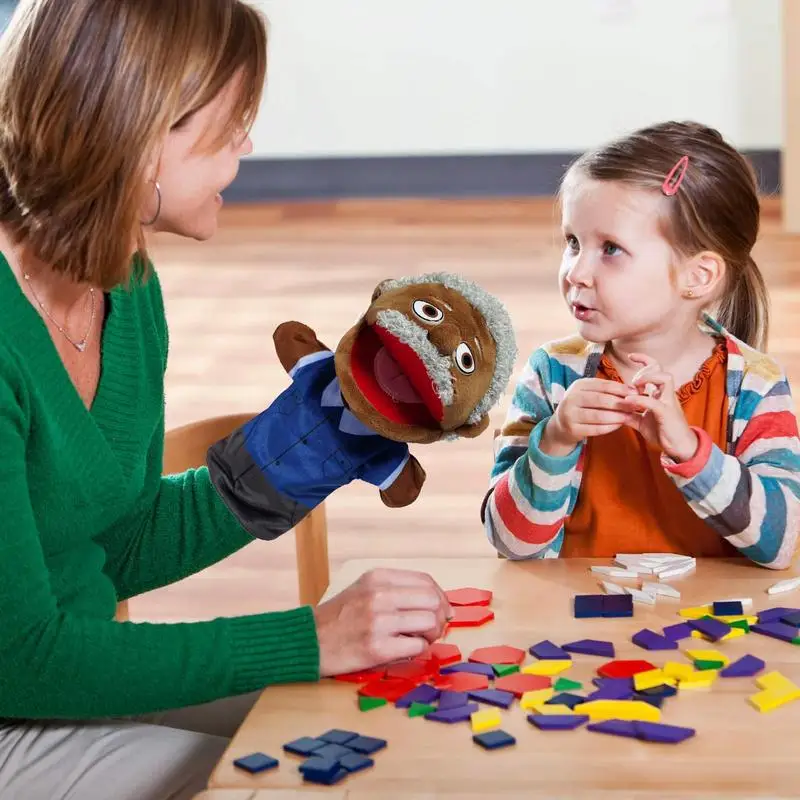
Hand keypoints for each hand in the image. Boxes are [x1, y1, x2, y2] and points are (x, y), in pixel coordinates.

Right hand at [313, 568, 451, 677]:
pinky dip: (418, 649)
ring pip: (430, 622)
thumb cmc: (339, 616)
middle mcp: (380, 595)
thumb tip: (438, 602)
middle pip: (433, 601)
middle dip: (440, 617)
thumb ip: (397, 590)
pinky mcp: (377, 648)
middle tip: (433, 629)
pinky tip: (405, 649)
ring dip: (432, 634)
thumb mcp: (365, 589)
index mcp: (378, 577)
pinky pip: (417, 646)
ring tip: (420, 639)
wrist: (309, 640)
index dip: (441, 597)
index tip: (443, 610)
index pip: (426, 581)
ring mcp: (379, 621)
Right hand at [540, 378, 634, 455]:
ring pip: (598, 415)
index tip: (636, 393)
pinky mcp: (572, 429)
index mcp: (578, 385)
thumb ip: (607, 391)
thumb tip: (632, 390)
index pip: (602, 385)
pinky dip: (609, 427)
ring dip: (616, 416)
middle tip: (635, 406)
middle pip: (600, 399)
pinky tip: (619, 425)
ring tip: (629, 416)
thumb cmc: (582, 406)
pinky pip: (595, 429)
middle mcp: (571, 398)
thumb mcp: (590, 394)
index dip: (620, 389)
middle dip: (620, 403)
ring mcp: (569, 414)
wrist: (561, 425)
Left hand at [618, 353, 698, 461]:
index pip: (656, 369)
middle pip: (661, 370)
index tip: (631, 356)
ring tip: (635, 386)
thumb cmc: (663, 432)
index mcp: (660, 394)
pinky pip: (654, 401)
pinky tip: (629, 400)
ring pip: (665, 378)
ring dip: (648, 378)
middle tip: (634, 381)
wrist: (679, 448)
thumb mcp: (642, 422)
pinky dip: (640, 399)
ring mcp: (668, 403)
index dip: (644, 360)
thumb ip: (630, 414)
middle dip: (645, 369)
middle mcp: (666, 395)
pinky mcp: (667, 413)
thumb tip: (616, 410)